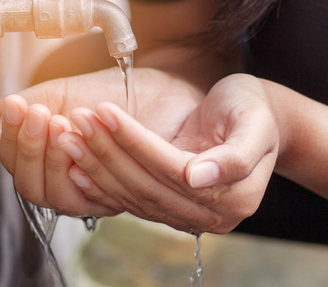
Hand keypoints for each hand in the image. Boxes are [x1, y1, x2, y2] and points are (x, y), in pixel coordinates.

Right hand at [0, 67, 204, 216]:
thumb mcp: (64, 93)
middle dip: (29, 150)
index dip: (12, 140)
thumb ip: (31, 104)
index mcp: (53, 163)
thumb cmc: (115, 92)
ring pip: (61, 197)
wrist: (163, 87)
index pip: (19, 167)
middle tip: (38, 113)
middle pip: (35, 189)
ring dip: (54, 159)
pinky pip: (99, 195)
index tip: (16, 106)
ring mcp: (100, 193)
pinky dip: (85, 166)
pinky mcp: (129, 196)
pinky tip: (82, 136)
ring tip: (59, 120)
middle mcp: (74, 184)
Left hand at [58, 74, 279, 232]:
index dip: (135, 141)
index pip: (172, 170)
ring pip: (135, 196)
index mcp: (236, 196)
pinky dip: (102, 186)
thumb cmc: (256, 111)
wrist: (258, 119)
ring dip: (98, 166)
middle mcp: (212, 216)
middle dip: (108, 152)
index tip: (104, 111)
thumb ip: (236, 155)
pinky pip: (133, 202)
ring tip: (68, 136)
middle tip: (78, 120)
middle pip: (148, 186)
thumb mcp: (256, 123)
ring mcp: (191, 216)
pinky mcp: (172, 209)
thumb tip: (197, 177)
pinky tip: (77, 168)